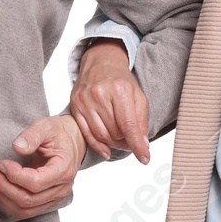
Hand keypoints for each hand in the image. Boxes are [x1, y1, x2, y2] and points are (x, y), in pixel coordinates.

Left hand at [0, 114, 85, 219]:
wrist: (71, 143)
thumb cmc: (59, 134)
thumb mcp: (46, 126)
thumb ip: (32, 135)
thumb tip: (17, 147)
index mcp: (63, 169)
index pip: (36, 183)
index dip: (14, 175)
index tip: (2, 163)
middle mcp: (61, 188)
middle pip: (28, 199)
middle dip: (4, 186)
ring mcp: (55, 198)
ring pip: (25, 210)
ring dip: (4, 197)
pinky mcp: (47, 202)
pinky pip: (25, 212)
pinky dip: (8, 203)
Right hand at [69, 38, 149, 162]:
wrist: (100, 63)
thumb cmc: (121, 81)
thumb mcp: (138, 95)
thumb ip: (142, 120)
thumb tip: (142, 145)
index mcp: (119, 90)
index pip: (129, 125)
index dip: (137, 145)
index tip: (144, 158)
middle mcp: (100, 95)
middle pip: (115, 132)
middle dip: (126, 141)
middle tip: (131, 140)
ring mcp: (85, 101)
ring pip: (101, 135)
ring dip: (113, 144)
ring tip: (120, 140)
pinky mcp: (75, 106)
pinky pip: (87, 133)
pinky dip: (98, 146)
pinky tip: (107, 151)